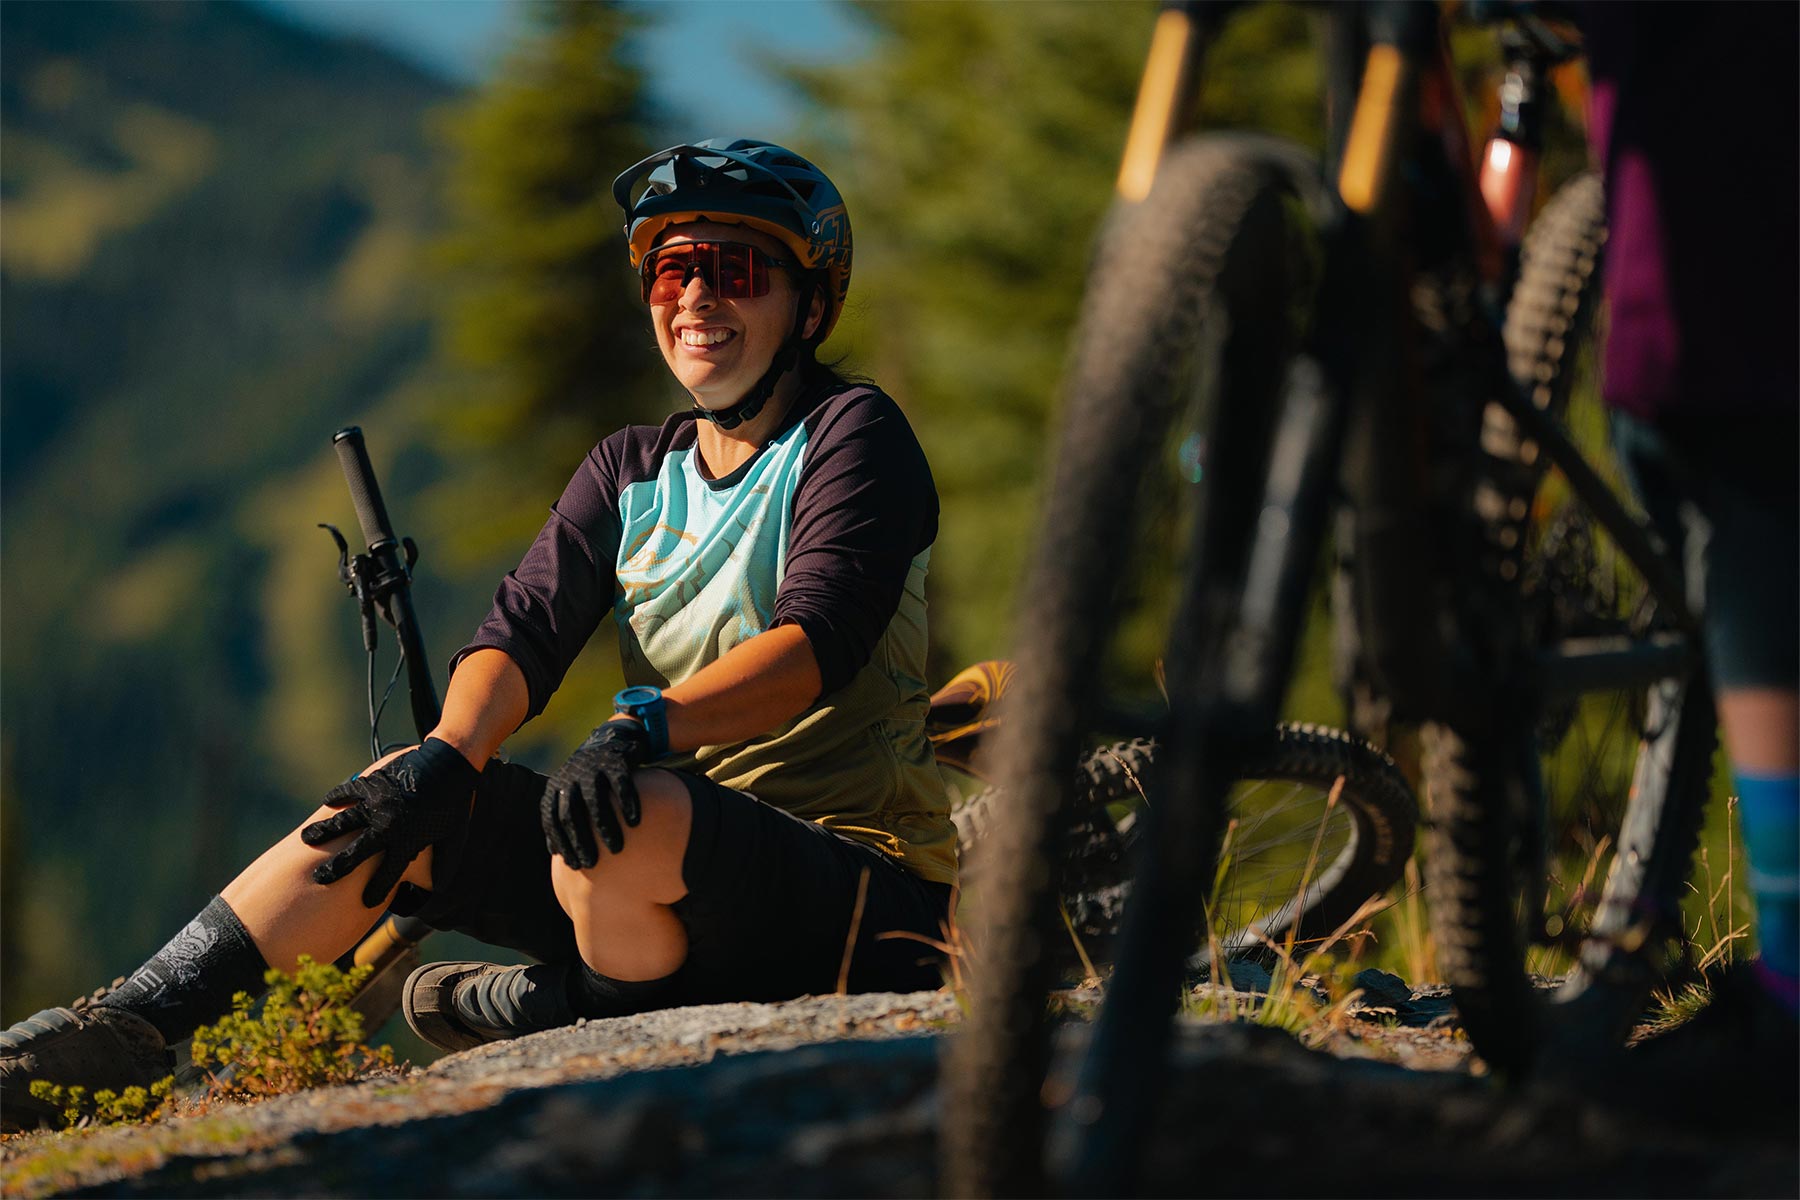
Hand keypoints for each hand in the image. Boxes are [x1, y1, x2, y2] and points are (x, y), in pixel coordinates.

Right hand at [302, 737, 481, 907]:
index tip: (366, 902)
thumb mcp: (453, 838)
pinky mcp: (372, 784)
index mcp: (406, 843)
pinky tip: (326, 803)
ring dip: (323, 831)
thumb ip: (443, 866)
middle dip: (336, 868)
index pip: (388, 876)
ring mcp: (376, 805)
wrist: (449, 766)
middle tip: (320, 878)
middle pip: (355, 854)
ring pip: (342, 822)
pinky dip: (336, 797)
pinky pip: (349, 792)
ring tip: (307, 839)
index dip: (377, 892)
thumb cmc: (454, 804)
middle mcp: (386, 827)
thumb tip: (439, 890)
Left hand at [541, 720, 652, 868]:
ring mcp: (591, 769)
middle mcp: (570, 778)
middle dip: (580, 841)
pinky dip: (627, 803)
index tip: (575, 865)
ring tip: (616, 848)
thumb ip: (561, 818)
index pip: (553, 820)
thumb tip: (554, 852)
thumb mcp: (568, 794)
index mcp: (555, 789)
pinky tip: (634, 822)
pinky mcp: (614, 761)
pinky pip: (620, 784)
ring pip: (595, 801)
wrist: (607, 741)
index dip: (562, 844)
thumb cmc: (587, 779)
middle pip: (571, 814)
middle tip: (593, 863)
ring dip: (604, 827)